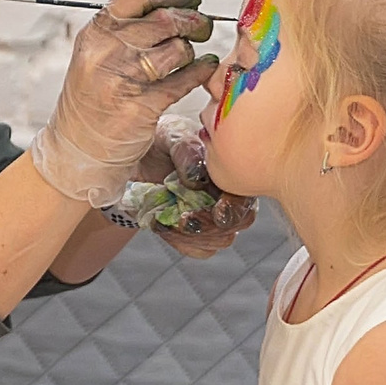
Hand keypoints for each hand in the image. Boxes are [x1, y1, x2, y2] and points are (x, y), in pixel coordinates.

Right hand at [30, 0, 217, 204]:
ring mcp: (122, 79)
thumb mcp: (96, 56)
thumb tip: (175, 6)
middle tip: (203, 27)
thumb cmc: (94, 100)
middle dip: (193, 20)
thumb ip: (126, 31)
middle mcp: (106, 52)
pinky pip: (184, 79)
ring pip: (177, 48)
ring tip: (191, 55)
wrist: (78, 150)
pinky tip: (205, 68)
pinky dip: (200, 71)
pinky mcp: (141, 106)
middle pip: (164, 19)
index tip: (191, 0)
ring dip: (192, 49)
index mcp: (95, 33)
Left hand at [143, 110, 255, 255]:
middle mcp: (230, 196)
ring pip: (220, 240)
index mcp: (233, 170)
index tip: (217, 210)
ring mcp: (216, 218)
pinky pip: (199, 250)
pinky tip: (161, 225)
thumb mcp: (172, 135)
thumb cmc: (164, 141)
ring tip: (163, 219)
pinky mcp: (197, 235)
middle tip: (183, 220)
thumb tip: (196, 180)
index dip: (235, 207)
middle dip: (211, 225)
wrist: (139, 158)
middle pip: (239, 223)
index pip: (246, 194)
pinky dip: (180, 242)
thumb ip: (186, 151)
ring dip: (192, 235)